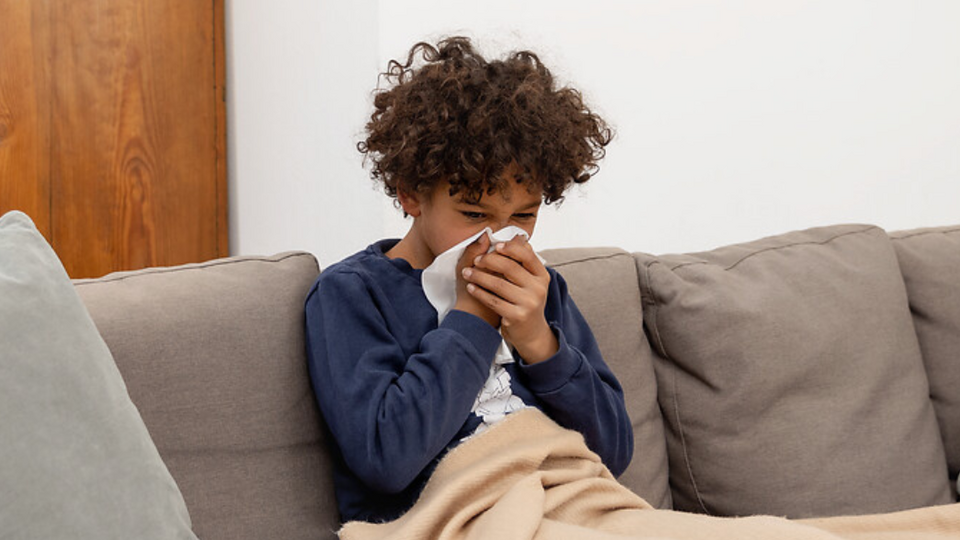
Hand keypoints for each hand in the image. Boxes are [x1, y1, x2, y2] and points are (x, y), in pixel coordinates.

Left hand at [461, 236, 557, 362]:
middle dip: (489, 261)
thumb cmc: (526, 302)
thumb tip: (517, 236)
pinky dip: (479, 292)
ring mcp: (528, 303)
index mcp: (541, 276)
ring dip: (479, 276)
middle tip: (476, 260)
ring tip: (467, 273)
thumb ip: (523, 261)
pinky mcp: (517, 316)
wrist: (531, 333)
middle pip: (510, 267)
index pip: (527, 254)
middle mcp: (538, 288)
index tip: (494, 245)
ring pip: (498, 284)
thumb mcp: (529, 281)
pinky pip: (492, 300)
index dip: (510, 247)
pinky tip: (471, 287)